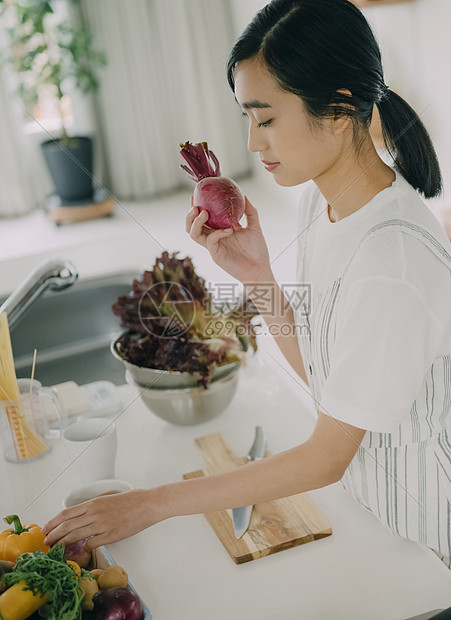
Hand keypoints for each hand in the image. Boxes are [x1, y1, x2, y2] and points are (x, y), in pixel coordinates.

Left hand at [42, 489, 159, 549]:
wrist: (148, 504)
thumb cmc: (132, 500)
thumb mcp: (109, 498)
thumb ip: (95, 507)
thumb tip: (84, 515)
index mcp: (93, 503)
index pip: (66, 513)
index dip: (53, 522)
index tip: (46, 529)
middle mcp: (94, 513)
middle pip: (66, 526)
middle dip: (53, 535)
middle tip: (46, 543)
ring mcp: (101, 525)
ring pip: (75, 536)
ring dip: (63, 544)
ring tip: (56, 549)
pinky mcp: (110, 536)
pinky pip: (91, 544)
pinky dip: (84, 548)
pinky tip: (83, 549)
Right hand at [185, 196, 271, 283]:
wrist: (260, 268)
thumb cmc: (257, 250)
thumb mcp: (254, 227)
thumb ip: (250, 212)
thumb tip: (244, 196)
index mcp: (219, 231)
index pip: (202, 219)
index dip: (195, 208)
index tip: (195, 196)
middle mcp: (213, 238)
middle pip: (191, 227)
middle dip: (190, 215)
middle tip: (196, 206)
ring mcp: (213, 247)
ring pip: (194, 234)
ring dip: (196, 222)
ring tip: (205, 213)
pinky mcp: (216, 255)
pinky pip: (210, 241)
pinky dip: (217, 232)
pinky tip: (229, 229)